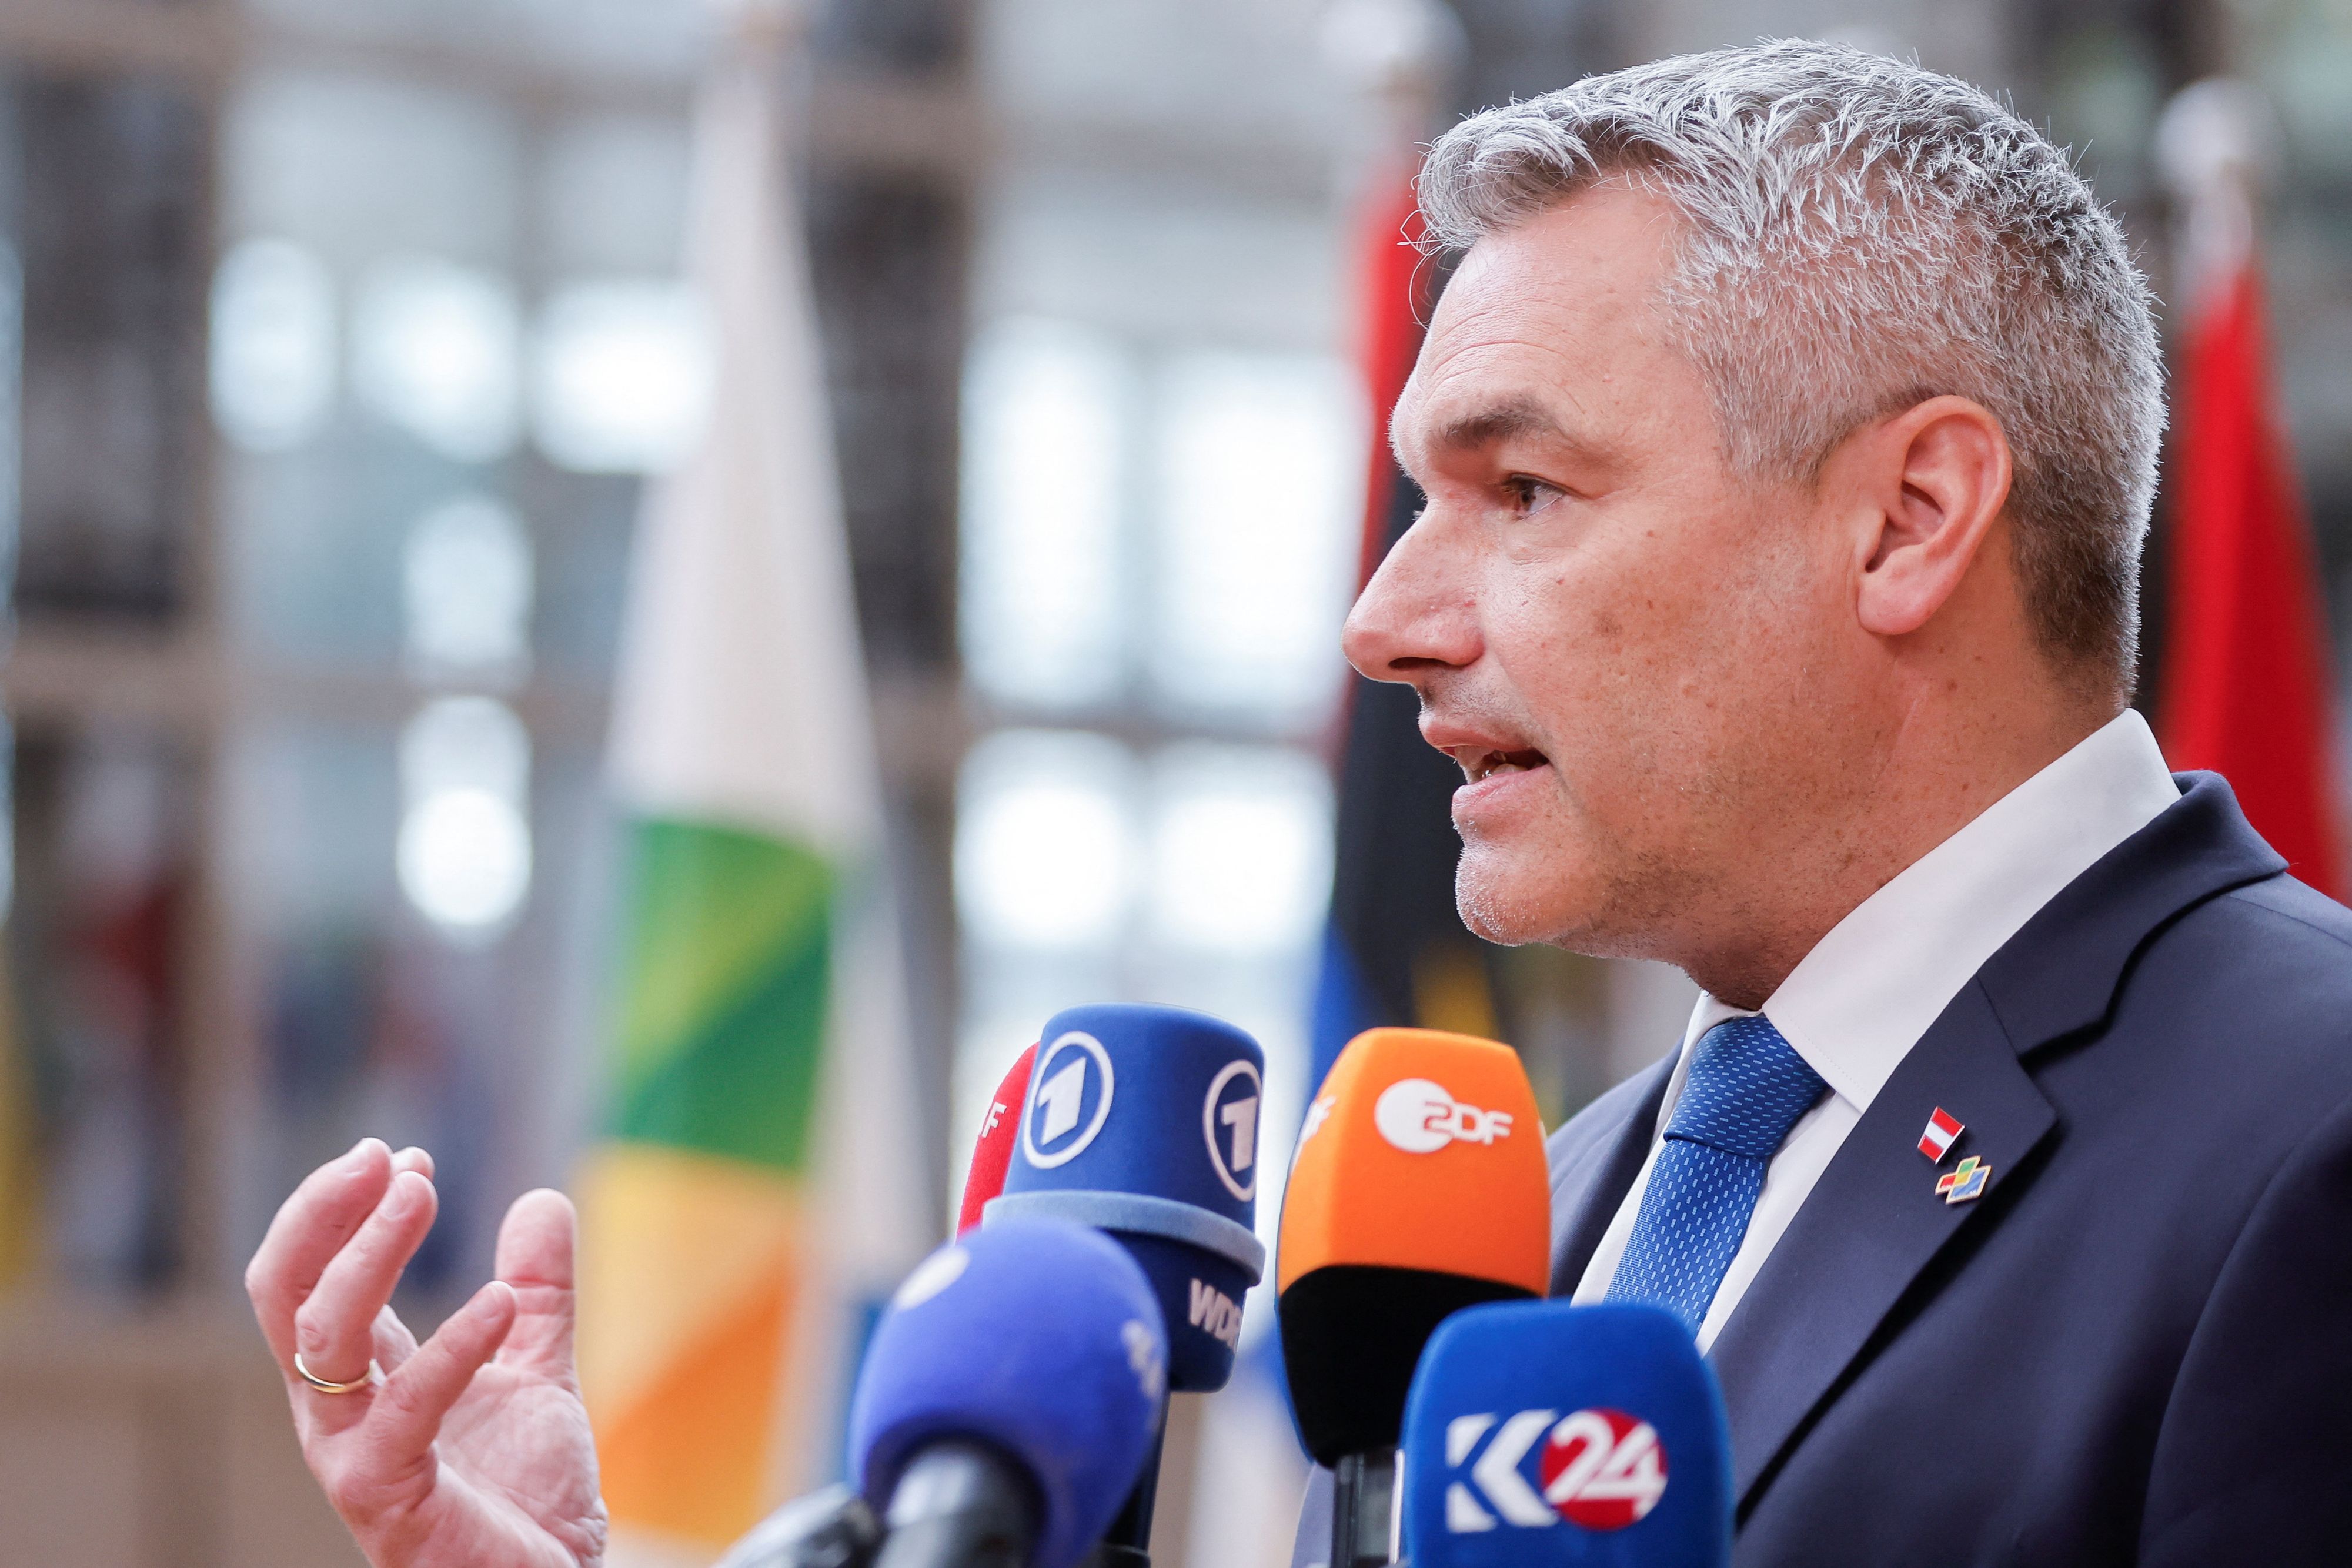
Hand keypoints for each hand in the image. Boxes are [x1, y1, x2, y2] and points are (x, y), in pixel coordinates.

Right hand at [245, 1139, 608, 1567]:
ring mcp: (352, 1455)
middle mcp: (339, 1411)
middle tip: (387, 1156)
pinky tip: (501, 1304)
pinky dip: (451, 1348)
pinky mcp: (387, 1498)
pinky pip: (403, 1412)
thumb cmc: (524, 1491)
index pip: (312, 1276)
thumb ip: (539, 1291)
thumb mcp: (536, 1368)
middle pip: (288, 1295)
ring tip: (422, 1191)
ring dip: (367, 1255)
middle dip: (324, 1215)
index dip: (344, 1209)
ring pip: (323, 1338)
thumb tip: (542, 1200)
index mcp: (362, 1376)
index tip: (408, 1153)